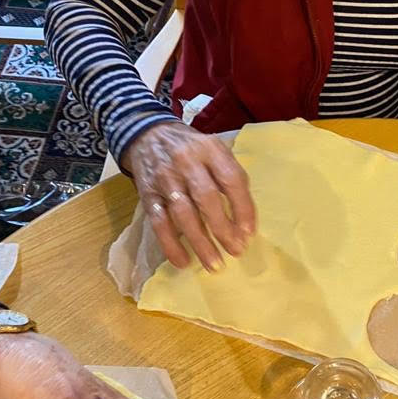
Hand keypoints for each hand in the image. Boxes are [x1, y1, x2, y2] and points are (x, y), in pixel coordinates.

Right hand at [121, 121, 255, 271]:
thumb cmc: (191, 148)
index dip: (242, 208)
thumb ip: (229, 176)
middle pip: (207, 199)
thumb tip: (244, 219)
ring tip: (214, 264)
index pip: (231, 179)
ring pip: (183, 214)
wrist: (148, 134)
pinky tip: (183, 261)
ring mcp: (165, 178)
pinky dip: (171, 244)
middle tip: (236, 251)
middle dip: (223, 229)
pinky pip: (160, 222)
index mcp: (210, 149)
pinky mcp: (148, 194)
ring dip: (200, 242)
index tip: (249, 233)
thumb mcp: (214, 149)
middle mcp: (187, 162)